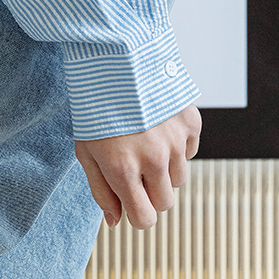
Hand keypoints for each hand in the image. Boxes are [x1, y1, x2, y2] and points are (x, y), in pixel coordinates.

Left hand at [74, 105, 201, 230]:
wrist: (118, 58)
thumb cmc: (97, 107)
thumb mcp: (87, 152)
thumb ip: (102, 191)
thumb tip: (116, 221)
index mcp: (123, 170)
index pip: (144, 219)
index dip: (138, 215)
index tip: (132, 204)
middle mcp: (154, 159)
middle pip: (165, 202)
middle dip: (151, 193)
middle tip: (137, 171)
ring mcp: (176, 140)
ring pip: (179, 179)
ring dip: (165, 171)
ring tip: (147, 145)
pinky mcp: (191, 122)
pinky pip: (190, 151)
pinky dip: (178, 146)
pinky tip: (159, 128)